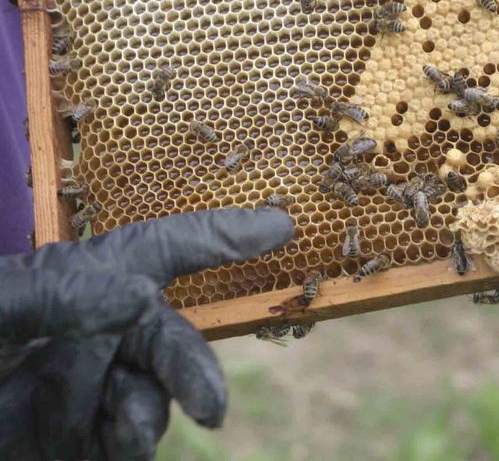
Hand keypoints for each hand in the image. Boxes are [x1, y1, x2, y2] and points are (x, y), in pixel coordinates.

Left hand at [0, 208, 293, 460]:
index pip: (155, 250)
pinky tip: (114, 446)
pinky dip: (130, 444)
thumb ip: (46, 294)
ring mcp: (81, 391)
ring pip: (149, 395)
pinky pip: (126, 443)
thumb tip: (131, 291)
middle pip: (162, 333)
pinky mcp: (75, 444)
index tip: (282, 228)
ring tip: (123, 436)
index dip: (220, 236)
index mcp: (66, 285)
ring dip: (148, 412)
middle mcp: (84, 332)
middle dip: (189, 363)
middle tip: (210, 406)